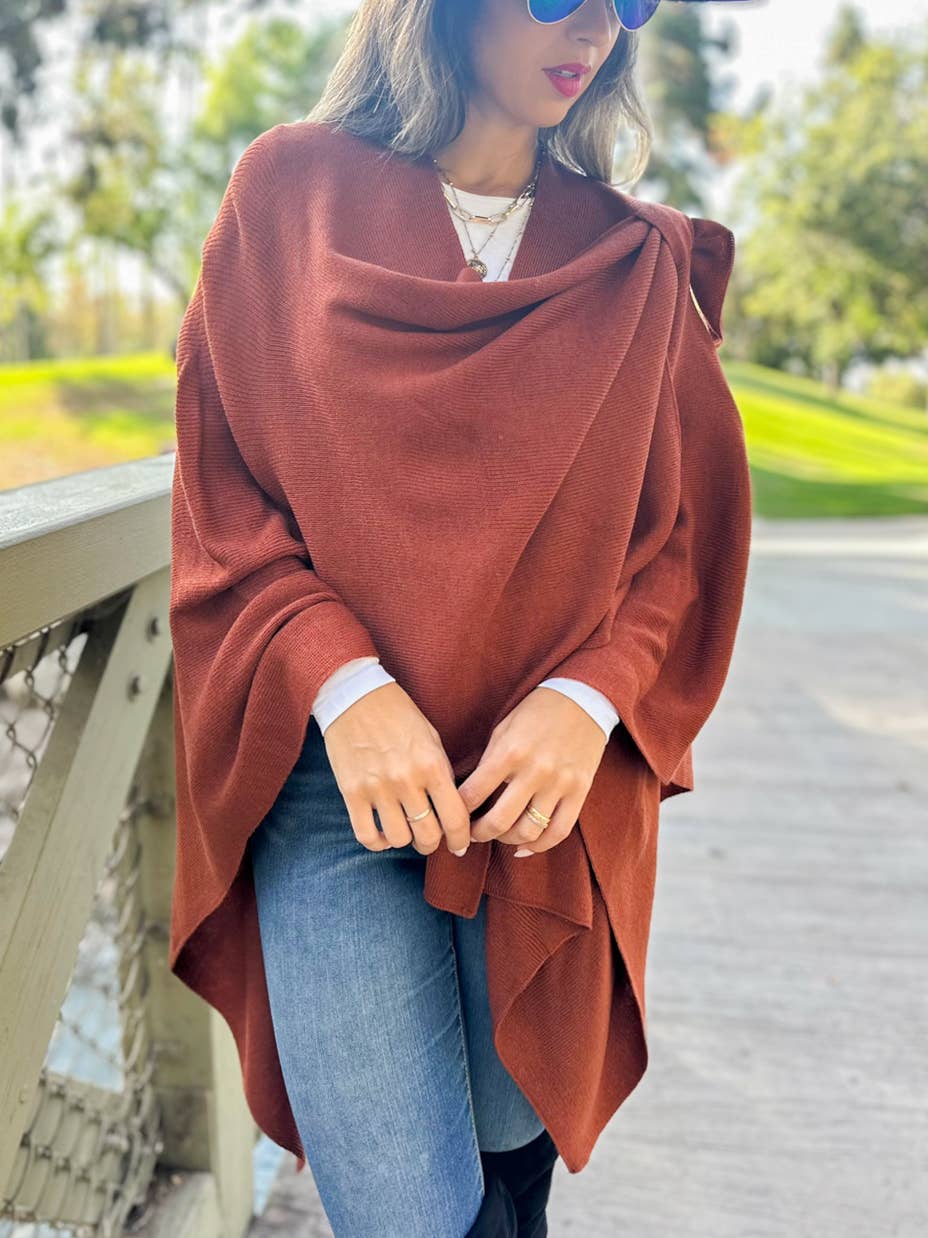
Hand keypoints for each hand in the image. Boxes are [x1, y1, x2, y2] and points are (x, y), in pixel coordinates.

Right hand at [323, 682, 471, 856]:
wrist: (355, 696)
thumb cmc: (398, 714)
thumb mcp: (431, 737)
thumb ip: (442, 773)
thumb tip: (451, 809)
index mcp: (431, 765)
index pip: (455, 818)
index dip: (461, 839)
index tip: (460, 845)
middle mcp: (406, 780)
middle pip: (428, 835)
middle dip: (433, 843)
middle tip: (431, 837)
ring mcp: (377, 788)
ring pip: (399, 839)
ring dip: (406, 840)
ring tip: (406, 830)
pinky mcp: (351, 792)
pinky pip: (366, 835)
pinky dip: (378, 842)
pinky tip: (383, 833)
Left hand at [456, 686, 608, 854]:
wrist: (582, 698)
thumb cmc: (536, 712)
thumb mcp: (504, 729)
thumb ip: (489, 761)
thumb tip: (470, 795)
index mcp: (509, 752)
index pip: (473, 794)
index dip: (458, 811)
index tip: (453, 815)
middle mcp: (534, 771)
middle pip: (499, 821)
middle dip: (478, 834)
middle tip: (470, 835)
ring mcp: (559, 783)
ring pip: (529, 831)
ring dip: (507, 840)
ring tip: (499, 836)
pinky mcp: (580, 791)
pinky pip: (559, 831)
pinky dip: (539, 846)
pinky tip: (525, 846)